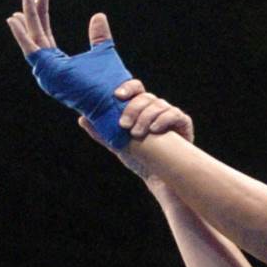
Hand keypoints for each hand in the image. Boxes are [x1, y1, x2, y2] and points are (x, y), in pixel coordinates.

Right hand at [5, 0, 133, 148]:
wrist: (112, 104)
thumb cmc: (110, 85)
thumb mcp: (103, 53)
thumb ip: (98, 35)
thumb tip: (98, 15)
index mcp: (59, 64)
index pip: (45, 35)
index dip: (42, 14)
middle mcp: (49, 69)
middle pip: (37, 34)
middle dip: (32, 12)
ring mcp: (47, 71)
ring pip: (32, 38)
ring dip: (27, 17)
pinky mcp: (48, 72)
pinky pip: (30, 50)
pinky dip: (21, 34)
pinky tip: (14, 19)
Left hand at [77, 85, 194, 181]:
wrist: (160, 178)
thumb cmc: (140, 159)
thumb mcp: (118, 144)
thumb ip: (102, 132)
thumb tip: (82, 118)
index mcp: (142, 108)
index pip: (136, 88)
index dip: (127, 88)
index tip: (117, 96)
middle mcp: (157, 108)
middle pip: (146, 97)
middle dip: (133, 109)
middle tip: (124, 125)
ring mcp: (171, 115)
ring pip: (159, 105)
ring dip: (146, 117)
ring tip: (137, 134)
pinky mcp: (183, 124)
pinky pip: (175, 114)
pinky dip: (164, 120)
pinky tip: (155, 130)